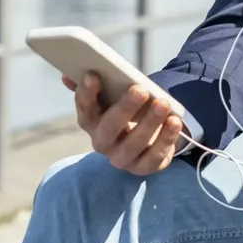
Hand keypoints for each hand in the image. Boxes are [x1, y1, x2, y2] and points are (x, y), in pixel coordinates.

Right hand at [64, 73, 183, 175]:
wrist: (143, 139)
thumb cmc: (124, 111)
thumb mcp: (111, 97)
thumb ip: (93, 86)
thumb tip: (68, 75)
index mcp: (90, 121)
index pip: (84, 108)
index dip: (87, 93)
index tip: (93, 75)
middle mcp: (102, 142)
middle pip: (109, 128)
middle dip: (124, 108)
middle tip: (140, 90)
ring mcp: (122, 158)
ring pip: (134, 143)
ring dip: (149, 123)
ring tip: (163, 103)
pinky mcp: (143, 167)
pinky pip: (154, 156)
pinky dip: (166, 139)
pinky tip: (174, 121)